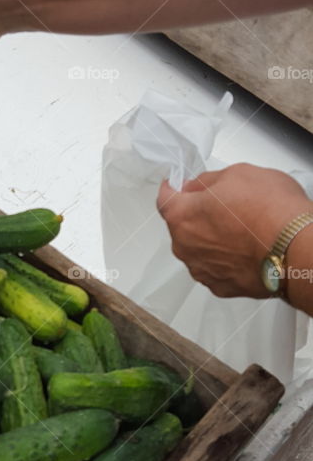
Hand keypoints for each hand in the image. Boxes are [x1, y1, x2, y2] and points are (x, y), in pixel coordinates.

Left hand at [157, 164, 310, 297]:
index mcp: (182, 216)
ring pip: (199, 250)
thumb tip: (197, 187)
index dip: (172, 189)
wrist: (295, 250)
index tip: (176, 187)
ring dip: (212, 239)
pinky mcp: (221, 287)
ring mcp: (202, 270)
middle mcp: (185, 247)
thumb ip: (208, 181)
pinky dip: (225, 259)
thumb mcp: (238, 173)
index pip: (164, 199)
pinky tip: (245, 250)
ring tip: (241, 230)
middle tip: (224, 206)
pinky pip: (216, 268)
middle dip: (198, 215)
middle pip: (182, 227)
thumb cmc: (271, 211)